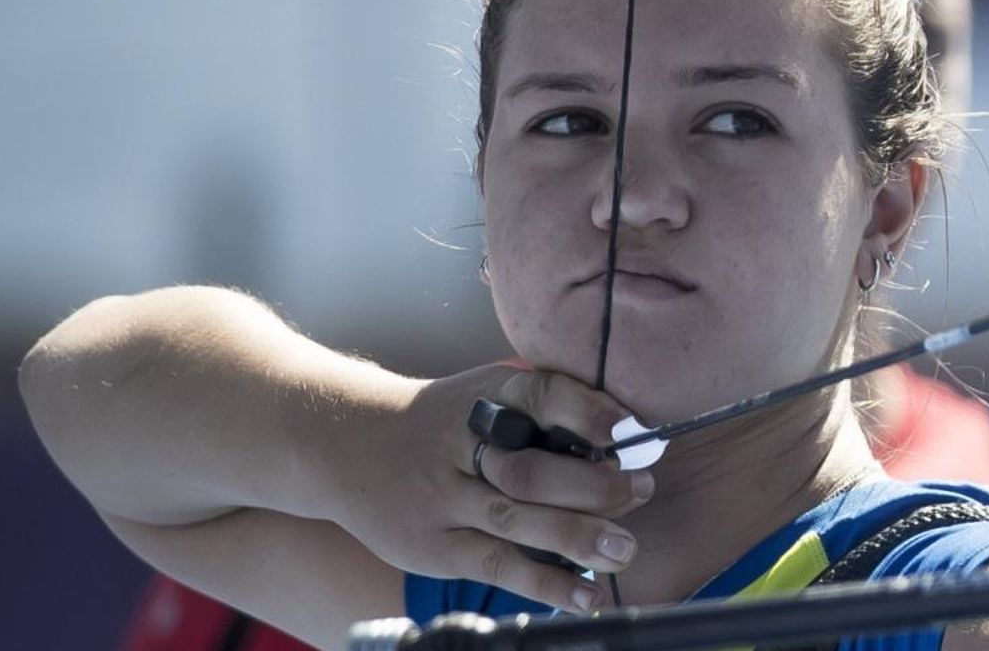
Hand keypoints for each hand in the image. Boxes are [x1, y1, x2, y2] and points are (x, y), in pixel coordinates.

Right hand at [330, 365, 652, 612]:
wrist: (346, 444)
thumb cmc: (442, 423)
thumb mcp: (482, 394)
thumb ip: (543, 409)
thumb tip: (626, 435)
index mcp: (484, 396)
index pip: (539, 395)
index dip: (584, 412)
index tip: (627, 430)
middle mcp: (459, 445)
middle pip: (530, 468)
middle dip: (593, 484)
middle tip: (642, 491)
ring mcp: (442, 499)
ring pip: (515, 520)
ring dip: (576, 536)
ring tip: (624, 549)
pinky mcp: (435, 546)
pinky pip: (497, 566)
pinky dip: (546, 583)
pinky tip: (586, 594)